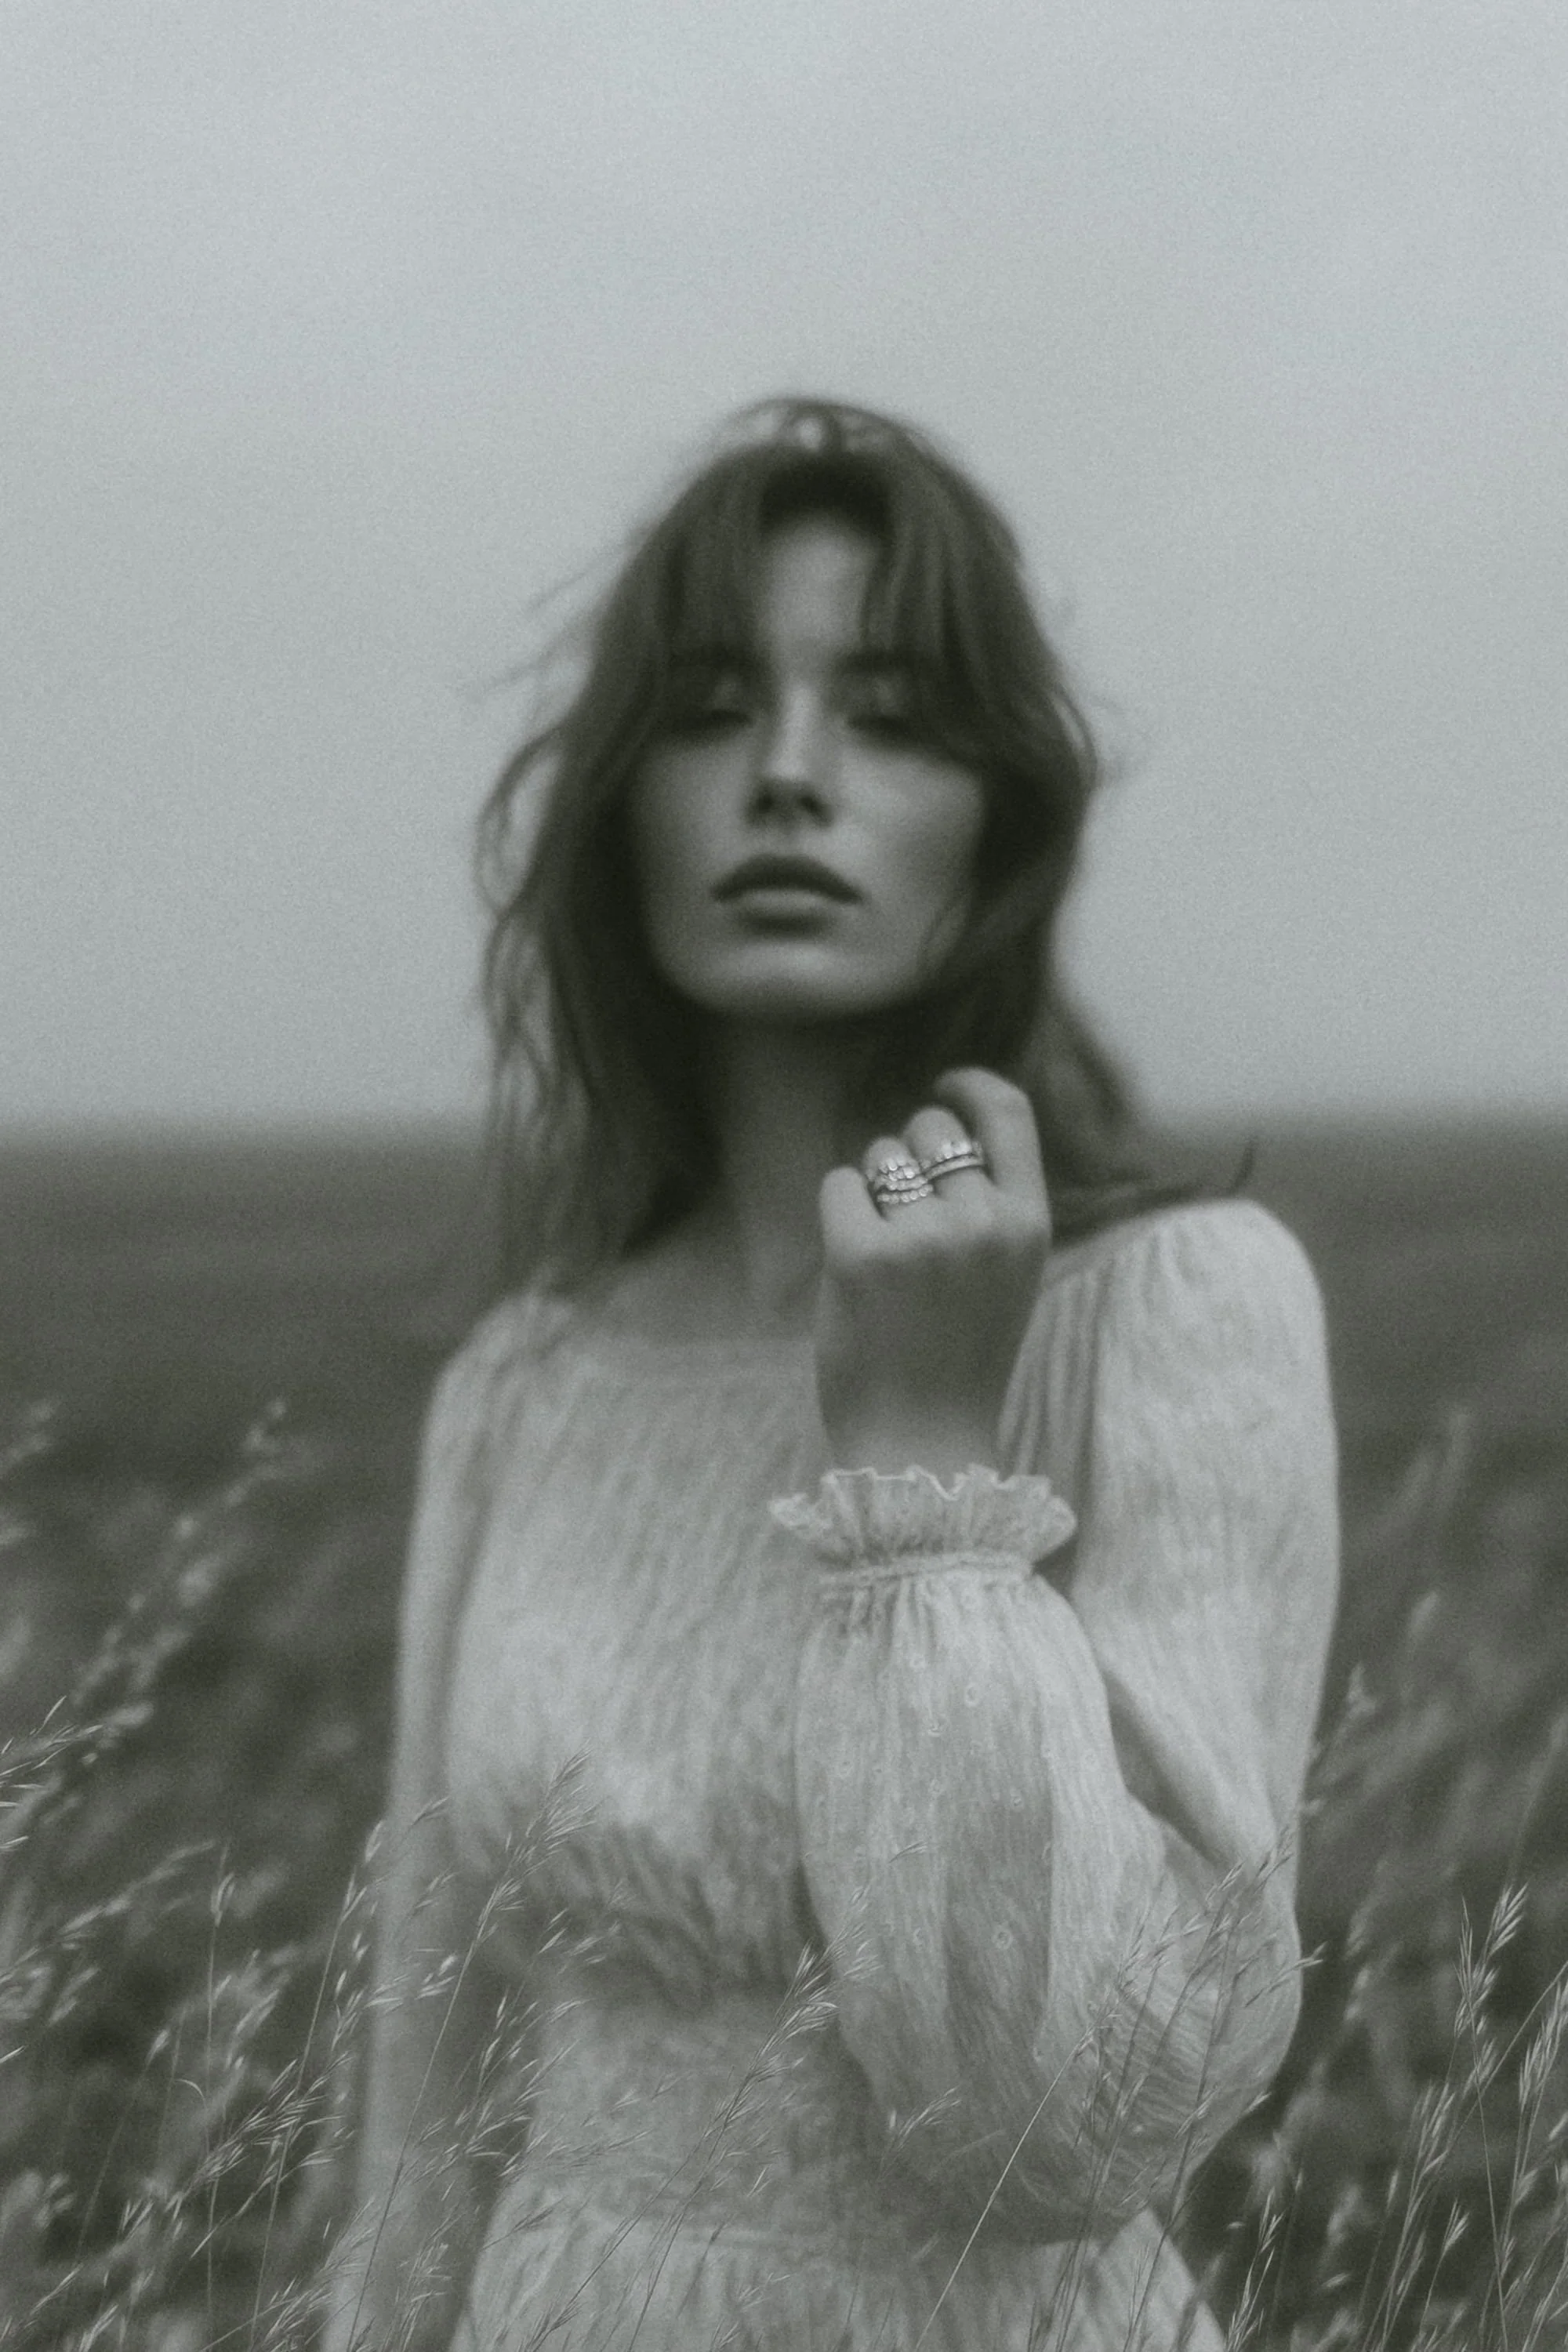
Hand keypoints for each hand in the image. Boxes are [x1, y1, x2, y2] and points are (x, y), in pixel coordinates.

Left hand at [815, 1069, 1051, 1477]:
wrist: (921, 1445)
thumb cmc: (956, 1363)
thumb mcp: (1006, 1278)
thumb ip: (990, 1210)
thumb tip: (944, 1134)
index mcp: (1029, 1225)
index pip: (1009, 1113)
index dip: (971, 1086)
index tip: (944, 1086)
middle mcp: (982, 1222)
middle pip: (929, 1129)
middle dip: (908, 1155)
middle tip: (902, 1218)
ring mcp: (922, 1237)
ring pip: (880, 1155)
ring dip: (873, 1191)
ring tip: (885, 1260)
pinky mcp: (860, 1254)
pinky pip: (839, 1186)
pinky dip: (838, 1216)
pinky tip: (853, 1268)